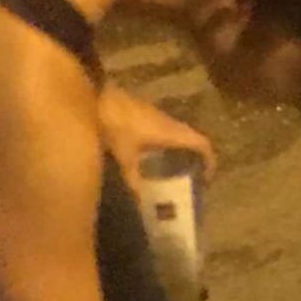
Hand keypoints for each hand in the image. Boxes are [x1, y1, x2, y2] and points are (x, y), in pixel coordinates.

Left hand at [97, 84, 214, 193]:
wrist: (91, 96)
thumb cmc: (113, 126)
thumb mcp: (123, 158)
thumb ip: (133, 181)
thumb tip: (140, 204)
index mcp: (170, 132)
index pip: (201, 143)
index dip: (209, 161)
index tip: (206, 179)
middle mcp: (167, 121)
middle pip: (190, 138)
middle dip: (193, 158)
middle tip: (188, 178)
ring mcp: (154, 114)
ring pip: (175, 133)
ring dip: (178, 150)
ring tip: (170, 170)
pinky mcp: (141, 112)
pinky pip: (162, 129)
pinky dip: (164, 144)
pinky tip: (149, 157)